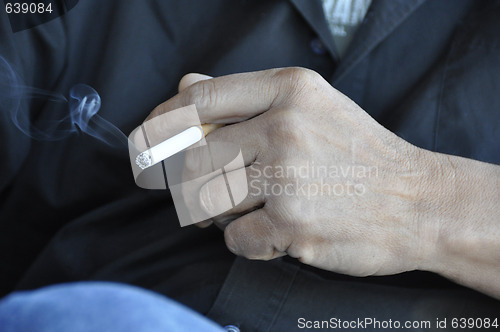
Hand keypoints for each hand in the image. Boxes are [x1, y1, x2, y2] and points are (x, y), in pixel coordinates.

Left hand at [150, 68, 435, 276]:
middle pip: (195, 158)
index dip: (165, 121)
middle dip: (193, 183)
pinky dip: (248, 241)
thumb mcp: (312, 107)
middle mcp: (285, 128)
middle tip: (211, 192)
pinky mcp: (292, 224)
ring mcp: (288, 178)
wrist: (420, 201)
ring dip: (222, 214)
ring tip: (256, 209)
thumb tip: (184, 86)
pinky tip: (277, 232)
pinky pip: (235, 239)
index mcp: (289, 91)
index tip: (152, 140)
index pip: (200, 99)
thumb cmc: (359, 155)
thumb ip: (245, 97)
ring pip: (209, 201)